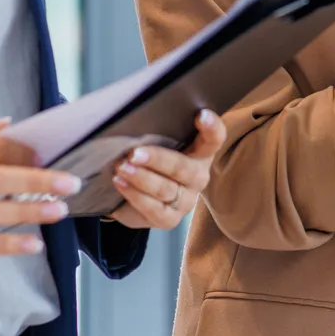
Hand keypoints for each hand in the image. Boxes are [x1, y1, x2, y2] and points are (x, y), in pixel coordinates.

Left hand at [109, 110, 227, 229]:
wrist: (132, 194)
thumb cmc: (147, 160)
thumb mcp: (153, 143)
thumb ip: (154, 133)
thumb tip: (134, 121)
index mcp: (201, 152)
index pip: (214, 138)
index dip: (211, 127)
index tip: (201, 115)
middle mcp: (198, 177)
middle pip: (183, 168)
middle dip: (157, 159)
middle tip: (134, 153)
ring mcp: (186, 200)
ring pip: (165, 189)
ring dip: (140, 178)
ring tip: (121, 167)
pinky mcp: (170, 219)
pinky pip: (154, 210)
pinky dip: (134, 195)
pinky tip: (120, 182)